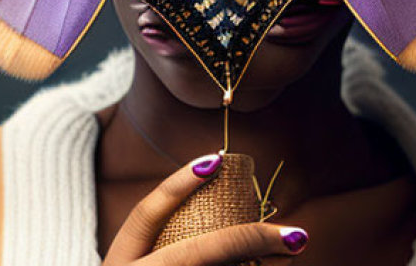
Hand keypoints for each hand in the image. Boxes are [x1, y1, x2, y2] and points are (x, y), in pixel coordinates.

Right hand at [102, 153, 308, 264]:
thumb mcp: (134, 265)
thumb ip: (165, 244)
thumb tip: (223, 205)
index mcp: (121, 263)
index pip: (146, 213)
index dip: (178, 184)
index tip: (215, 160)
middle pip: (198, 252)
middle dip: (251, 239)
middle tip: (294, 234)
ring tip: (292, 258)